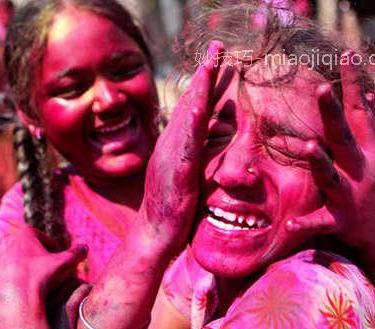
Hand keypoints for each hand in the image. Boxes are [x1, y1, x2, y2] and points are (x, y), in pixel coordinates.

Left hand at [0, 225, 86, 328]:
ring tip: (25, 282)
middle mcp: (3, 242)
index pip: (40, 237)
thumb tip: (84, 246)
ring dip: (12, 268)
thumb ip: (76, 253)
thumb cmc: (41, 280)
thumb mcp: (65, 264)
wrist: (14, 305)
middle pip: (21, 247)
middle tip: (42, 271)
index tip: (56, 259)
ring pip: (3, 260)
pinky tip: (7, 291)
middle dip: (30, 256)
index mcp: (24, 234)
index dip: (50, 248)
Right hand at [137, 41, 223, 255]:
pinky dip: (191, 126)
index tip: (219, 57)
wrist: (154, 236)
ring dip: (199, 90)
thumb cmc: (174, 207)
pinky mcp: (176, 177)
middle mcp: (172, 145)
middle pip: (190, 103)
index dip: (207, 82)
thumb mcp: (193, 174)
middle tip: (217, 45)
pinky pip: (185, 148)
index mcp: (178, 144)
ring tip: (210, 65)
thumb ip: (206, 151)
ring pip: (187, 120)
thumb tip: (220, 131)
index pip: (195, 107)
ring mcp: (172, 159)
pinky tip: (198, 107)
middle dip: (205, 73)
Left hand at [286, 52, 374, 281]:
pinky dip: (306, 224)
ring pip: (332, 176)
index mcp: (373, 152)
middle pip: (345, 137)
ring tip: (308, 146)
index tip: (345, 55)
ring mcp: (352, 196)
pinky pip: (320, 223)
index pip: (362, 112)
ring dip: (320, 162)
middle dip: (332, 113)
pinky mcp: (341, 221)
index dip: (354, 84)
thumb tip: (369, 96)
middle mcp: (363, 170)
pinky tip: (289, 224)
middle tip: (320, 88)